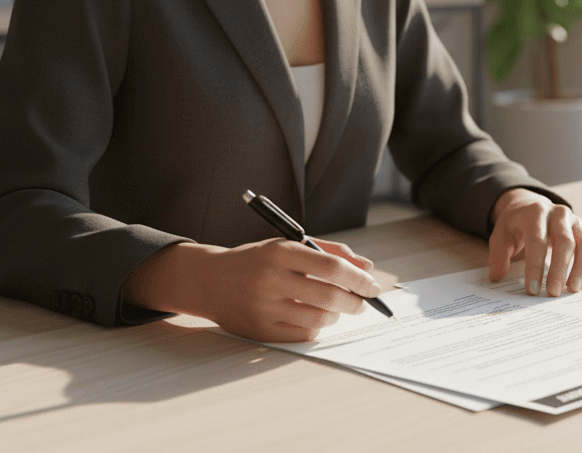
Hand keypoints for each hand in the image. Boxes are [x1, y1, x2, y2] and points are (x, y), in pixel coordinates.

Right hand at [123, 238, 381, 341]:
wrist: (208, 280)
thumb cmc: (257, 261)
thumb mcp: (288, 245)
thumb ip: (330, 252)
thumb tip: (367, 267)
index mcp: (280, 252)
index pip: (332, 267)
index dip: (359, 278)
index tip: (373, 285)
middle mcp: (270, 279)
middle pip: (329, 296)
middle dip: (355, 302)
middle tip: (361, 303)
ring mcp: (263, 307)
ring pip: (319, 319)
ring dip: (336, 316)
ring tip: (334, 309)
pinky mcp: (259, 330)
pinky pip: (302, 335)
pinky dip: (316, 327)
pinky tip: (313, 318)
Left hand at [488, 189, 581, 295]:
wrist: (533, 207)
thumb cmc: (517, 225)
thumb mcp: (501, 235)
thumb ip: (498, 255)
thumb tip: (496, 278)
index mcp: (536, 213)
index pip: (537, 240)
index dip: (535, 266)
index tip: (532, 290)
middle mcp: (560, 214)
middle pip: (565, 242)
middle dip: (560, 269)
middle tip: (553, 293)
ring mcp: (576, 222)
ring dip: (581, 269)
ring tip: (572, 290)